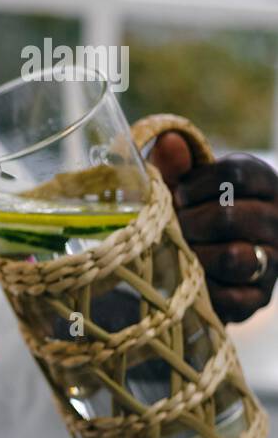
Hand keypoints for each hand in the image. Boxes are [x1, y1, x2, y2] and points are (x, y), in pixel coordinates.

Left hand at [150, 132, 277, 322]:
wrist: (191, 264)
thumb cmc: (188, 211)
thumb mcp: (179, 184)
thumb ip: (174, 164)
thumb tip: (169, 141)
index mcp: (264, 183)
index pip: (237, 174)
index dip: (196, 185)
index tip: (178, 195)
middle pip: (229, 217)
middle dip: (189, 223)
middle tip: (175, 228)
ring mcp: (274, 260)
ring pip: (233, 257)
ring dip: (195, 255)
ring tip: (181, 252)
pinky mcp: (260, 296)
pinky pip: (231, 296)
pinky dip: (203, 288)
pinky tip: (191, 279)